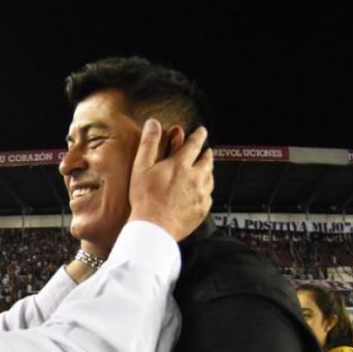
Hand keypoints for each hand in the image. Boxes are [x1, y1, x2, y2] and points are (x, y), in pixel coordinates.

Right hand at [128, 121, 213, 241]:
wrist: (154, 228)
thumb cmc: (145, 200)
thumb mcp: (141, 167)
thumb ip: (149, 143)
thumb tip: (153, 123)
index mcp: (181, 164)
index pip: (195, 143)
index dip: (199, 135)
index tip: (202, 131)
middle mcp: (196, 177)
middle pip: (207, 160)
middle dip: (206, 153)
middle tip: (205, 151)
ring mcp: (201, 194)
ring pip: (210, 177)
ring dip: (208, 171)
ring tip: (203, 171)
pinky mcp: (203, 209)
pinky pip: (208, 196)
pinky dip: (205, 191)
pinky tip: (200, 193)